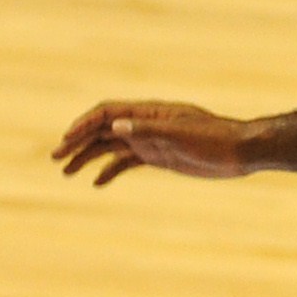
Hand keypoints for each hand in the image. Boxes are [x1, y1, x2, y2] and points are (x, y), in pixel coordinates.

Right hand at [52, 100, 252, 185]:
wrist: (240, 151)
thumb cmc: (214, 140)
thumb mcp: (180, 135)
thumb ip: (147, 130)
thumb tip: (115, 125)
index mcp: (149, 113)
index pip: (107, 113)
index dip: (84, 125)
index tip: (65, 141)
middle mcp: (146, 124)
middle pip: (103, 129)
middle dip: (77, 142)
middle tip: (55, 158)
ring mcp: (151, 141)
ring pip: (111, 146)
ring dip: (88, 157)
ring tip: (66, 172)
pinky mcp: (159, 157)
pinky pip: (127, 162)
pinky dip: (110, 170)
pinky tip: (97, 183)